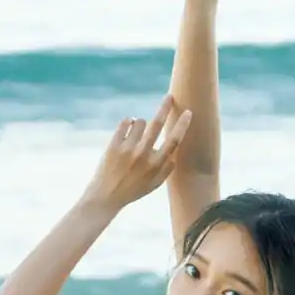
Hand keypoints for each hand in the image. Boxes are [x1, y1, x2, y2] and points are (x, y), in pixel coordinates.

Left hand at [81, 93, 192, 211]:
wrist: (105, 197)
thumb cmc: (132, 190)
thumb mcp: (154, 185)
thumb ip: (166, 169)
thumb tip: (174, 153)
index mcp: (156, 165)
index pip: (174, 140)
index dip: (182, 125)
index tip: (188, 112)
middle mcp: (143, 155)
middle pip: (157, 124)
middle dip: (165, 108)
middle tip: (169, 97)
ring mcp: (128, 149)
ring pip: (140, 121)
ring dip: (140, 123)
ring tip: (137, 132)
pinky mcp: (113, 145)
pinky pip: (124, 123)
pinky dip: (128, 122)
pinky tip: (128, 128)